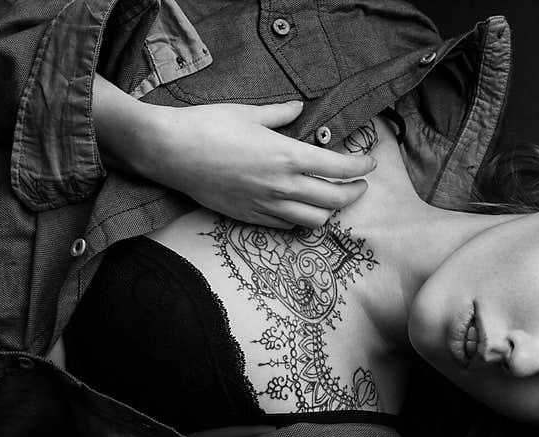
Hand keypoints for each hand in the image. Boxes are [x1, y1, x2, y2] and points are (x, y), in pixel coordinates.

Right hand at [93, 75, 375, 228]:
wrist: (169, 151)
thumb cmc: (207, 125)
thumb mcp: (248, 113)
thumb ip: (280, 115)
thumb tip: (299, 108)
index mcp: (287, 155)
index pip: (339, 168)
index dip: (360, 167)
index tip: (370, 163)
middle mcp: (282, 185)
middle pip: (334, 200)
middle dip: (354, 193)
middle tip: (359, 185)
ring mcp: (266, 205)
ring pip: (314, 220)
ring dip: (329, 211)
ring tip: (331, 200)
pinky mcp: (250, 217)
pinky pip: (286, 226)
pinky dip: (301, 220)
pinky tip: (301, 209)